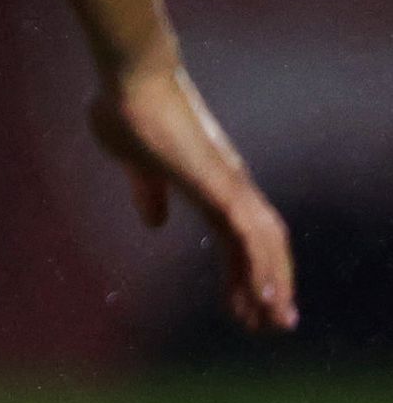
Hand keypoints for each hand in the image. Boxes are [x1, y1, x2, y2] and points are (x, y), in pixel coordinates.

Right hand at [89, 54, 297, 332]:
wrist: (132, 77)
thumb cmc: (126, 108)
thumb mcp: (132, 162)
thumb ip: (146, 191)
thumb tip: (155, 222)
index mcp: (209, 181)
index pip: (239, 237)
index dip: (244, 271)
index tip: (243, 306)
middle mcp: (230, 184)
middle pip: (266, 244)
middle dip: (273, 286)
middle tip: (275, 325)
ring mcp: (229, 184)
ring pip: (267, 245)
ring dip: (274, 285)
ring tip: (275, 322)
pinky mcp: (220, 186)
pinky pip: (250, 238)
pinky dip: (262, 270)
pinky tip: (266, 298)